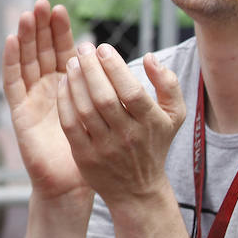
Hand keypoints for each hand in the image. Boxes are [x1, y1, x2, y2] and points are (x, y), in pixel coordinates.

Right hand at [3, 0, 93, 205]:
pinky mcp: (19, 112)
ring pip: (26, 61)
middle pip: (42, 49)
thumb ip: (111, 86)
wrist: (72, 184)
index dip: (60, 30)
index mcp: (69, 84)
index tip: (61, 8)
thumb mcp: (106, 113)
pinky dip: (11, 61)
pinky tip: (12, 41)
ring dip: (26, 37)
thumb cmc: (93, 150)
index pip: (62, 50)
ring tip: (27, 14)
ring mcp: (32, 97)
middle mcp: (48, 87)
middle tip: (42, 3)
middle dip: (41, 26)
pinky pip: (13, 83)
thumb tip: (126, 57)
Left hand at [57, 46, 184, 212]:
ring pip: (85, 109)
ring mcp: (105, 148)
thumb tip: (149, 57)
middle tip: (82, 48)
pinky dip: (64, 101)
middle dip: (90, 68)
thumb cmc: (154, 142)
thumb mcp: (174, 115)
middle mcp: (128, 136)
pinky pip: (70, 124)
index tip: (103, 48)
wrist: (137, 189)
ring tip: (72, 61)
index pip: (131, 91)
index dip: (115, 67)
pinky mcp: (85, 156)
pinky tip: (64, 83)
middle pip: (104, 98)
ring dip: (75, 81)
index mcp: (150, 123)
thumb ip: (168, 83)